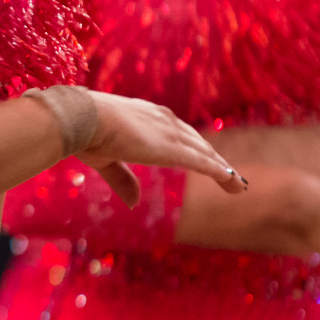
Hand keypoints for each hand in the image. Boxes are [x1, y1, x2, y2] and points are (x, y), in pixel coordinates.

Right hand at [79, 92, 245, 205]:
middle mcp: (163, 119)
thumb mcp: (105, 159)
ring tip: (237, 184)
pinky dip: (221, 173)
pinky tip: (233, 182)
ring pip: (205, 152)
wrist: (82, 118)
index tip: (203, 156)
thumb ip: (123, 180)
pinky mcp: (173, 148)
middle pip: (197, 142)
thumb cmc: (86, 133)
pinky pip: (205, 163)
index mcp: (145, 115)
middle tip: (228, 174)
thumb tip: (134, 204)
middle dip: (213, 158)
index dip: (191, 145)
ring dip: (222, 169)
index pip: (177, 131)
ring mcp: (170, 133)